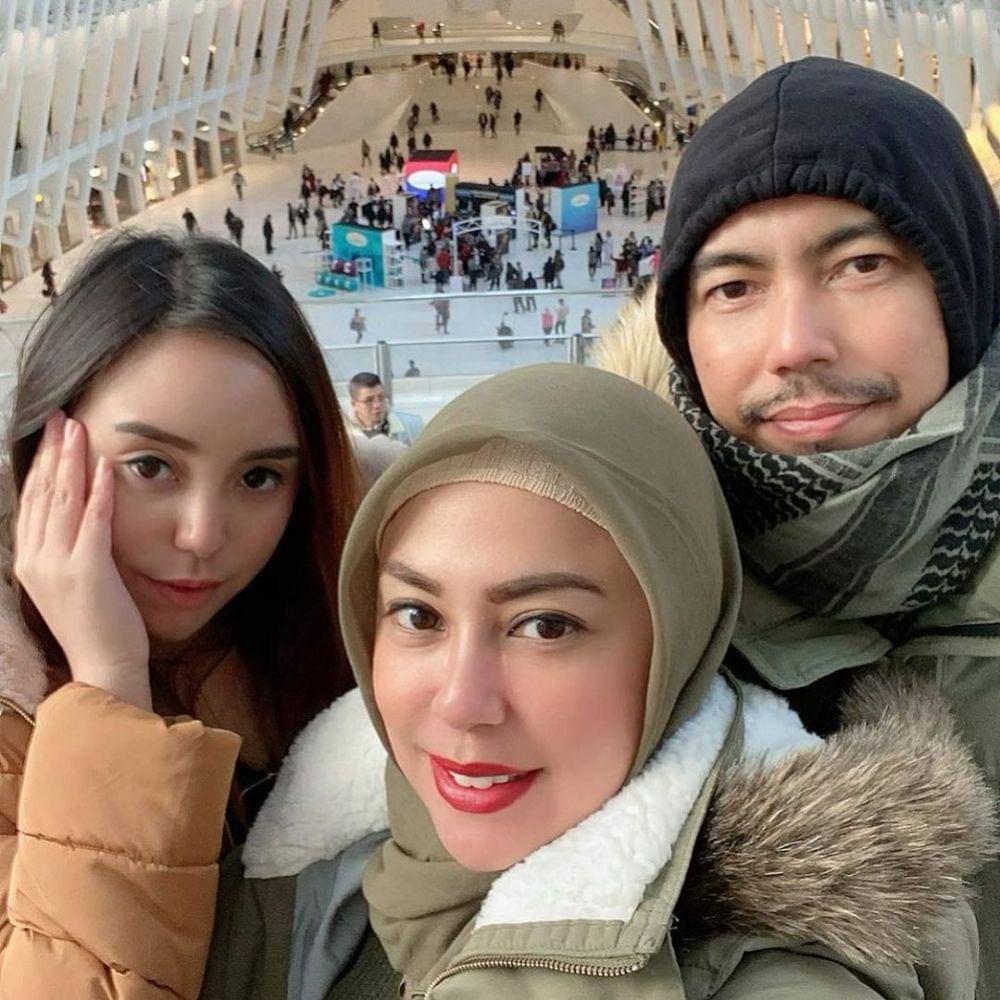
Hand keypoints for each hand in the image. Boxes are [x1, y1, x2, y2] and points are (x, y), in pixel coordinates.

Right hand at [14, 412, 151, 710]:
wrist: (104, 666)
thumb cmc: (96, 624)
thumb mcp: (71, 581)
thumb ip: (67, 549)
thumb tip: (77, 517)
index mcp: (29, 561)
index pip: (32, 501)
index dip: (41, 464)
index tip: (52, 434)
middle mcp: (36, 559)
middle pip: (42, 492)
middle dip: (53, 451)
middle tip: (62, 417)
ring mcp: (59, 564)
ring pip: (62, 500)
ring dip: (71, 460)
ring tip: (79, 428)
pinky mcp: (88, 570)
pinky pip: (93, 521)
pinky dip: (99, 490)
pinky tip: (105, 465)